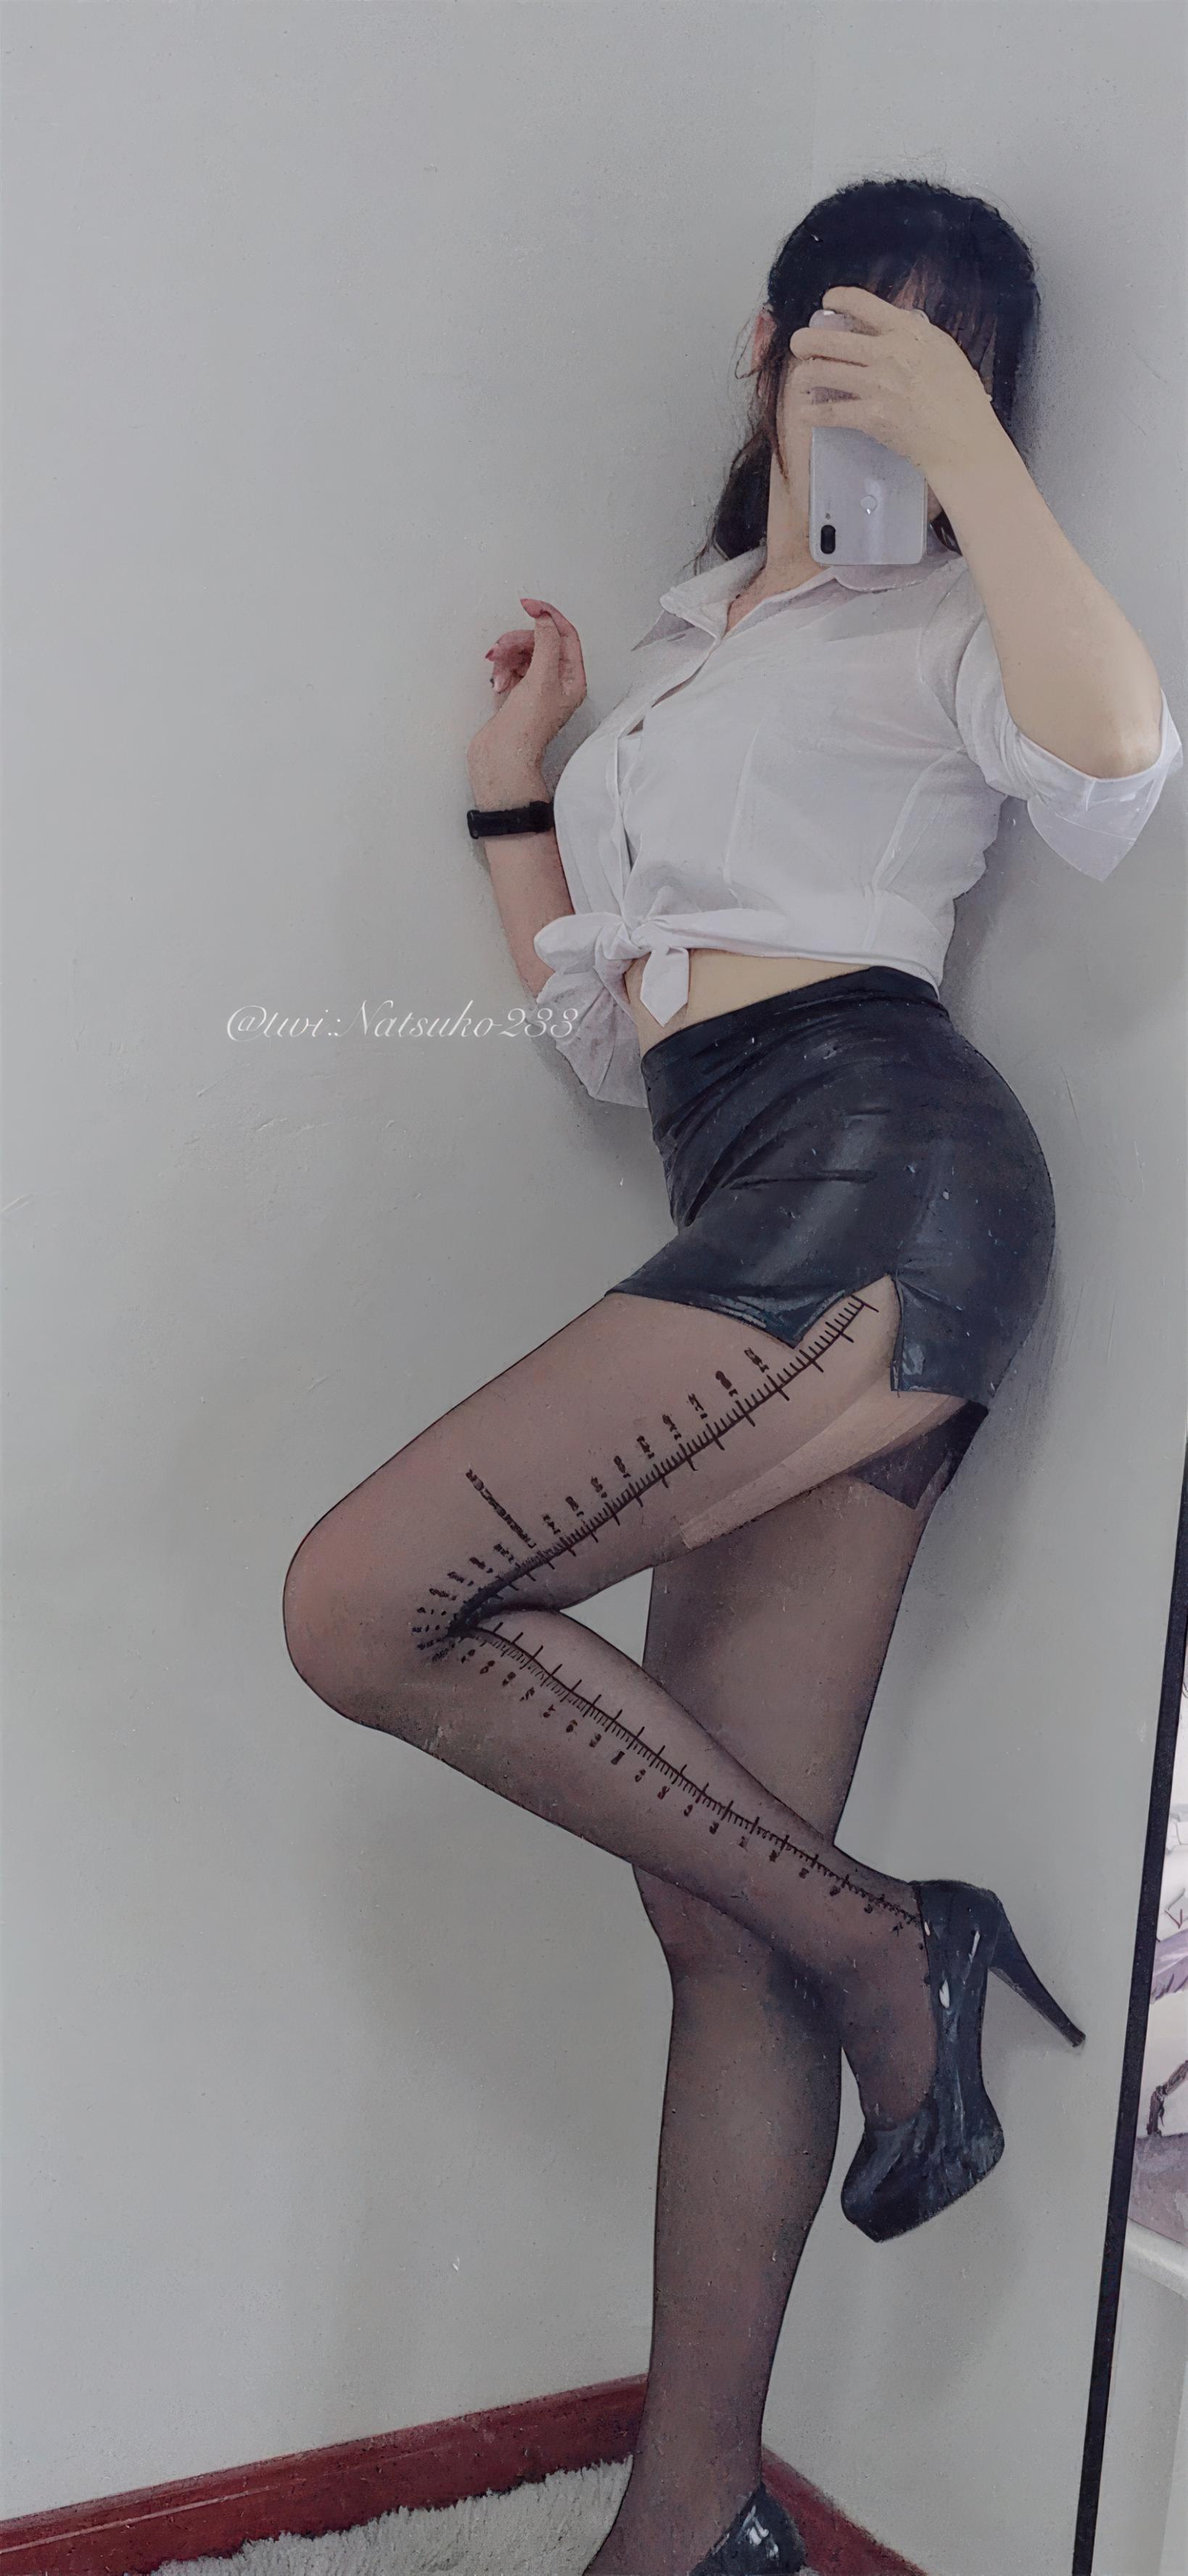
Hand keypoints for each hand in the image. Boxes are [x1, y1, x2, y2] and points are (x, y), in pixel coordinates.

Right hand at [467, 597, 586, 792]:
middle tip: (503, 647)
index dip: (548, 617)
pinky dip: (502, 670)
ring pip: (522, 653)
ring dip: (507, 656)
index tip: (530, 606)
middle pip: (540, 642)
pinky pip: (510, 667)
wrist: (502, 758)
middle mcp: (557, 683)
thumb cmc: (526, 731)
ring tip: (498, 669)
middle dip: (518, 641)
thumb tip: (545, 619)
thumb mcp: (541, 679)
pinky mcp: (516, 693)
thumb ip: (545, 643)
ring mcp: (536, 688)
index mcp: (573, 680)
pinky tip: (498, 682)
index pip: (566, 636)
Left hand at [785, 284, 1000, 486]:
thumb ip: (913, 338)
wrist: (962, 438)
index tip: (829, 302)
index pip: (863, 303)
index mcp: (907, 332)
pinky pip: (830, 412)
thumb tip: (892, 329)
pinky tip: (805, 413)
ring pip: (824, 372)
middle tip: (799, 344)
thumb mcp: (943, 351)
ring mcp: (877, 385)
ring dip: (804, 376)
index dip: (839, 298)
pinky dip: (813, 413)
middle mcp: (888, 353)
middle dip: (807, 340)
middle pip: (832, 339)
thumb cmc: (961, 398)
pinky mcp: (870, 416)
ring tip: (800, 380)